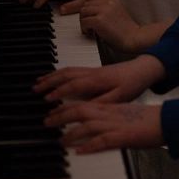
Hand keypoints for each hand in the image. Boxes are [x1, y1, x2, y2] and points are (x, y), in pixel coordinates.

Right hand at [34, 54, 164, 103]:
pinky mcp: (94, 70)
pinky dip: (60, 73)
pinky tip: (57, 77)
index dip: (58, 93)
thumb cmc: (132, 83)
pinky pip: (72, 70)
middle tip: (34, 88)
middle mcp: (91, 73)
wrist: (143, 69)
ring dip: (52, 75)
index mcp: (96, 80)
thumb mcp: (119, 97)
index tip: (46, 100)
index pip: (72, 85)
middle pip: (65, 74)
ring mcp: (91, 70)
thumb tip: (85, 109)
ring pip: (67, 70)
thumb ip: (101, 103)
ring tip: (39, 81)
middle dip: (49, 81)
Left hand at [46, 101, 161, 152]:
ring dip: (71, 131)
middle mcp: (110, 113)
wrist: (167, 120)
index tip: (52, 111)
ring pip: (88, 124)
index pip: (82, 104)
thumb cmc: (147, 121)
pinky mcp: (125, 136)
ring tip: (59, 139)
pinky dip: (90, 145)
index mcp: (110, 107)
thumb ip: (107, 120)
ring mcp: (116, 124)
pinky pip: (104, 140)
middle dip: (61, 115)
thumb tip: (91, 130)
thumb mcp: (123, 117)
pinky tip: (80, 150)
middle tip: (47, 122)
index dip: (65, 107)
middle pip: (80, 110)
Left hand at [79, 0, 142, 52]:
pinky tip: (91, 34)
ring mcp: (103, 11)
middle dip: (85, 15)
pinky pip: (84, 22)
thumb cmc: (127, 30)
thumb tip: (92, 12)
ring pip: (83, 11)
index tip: (92, 18)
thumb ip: (108, 9)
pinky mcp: (99, 20)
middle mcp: (108, 3)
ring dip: (84, 21)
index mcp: (113, 0)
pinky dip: (85, 29)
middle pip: (87, 4)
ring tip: (90, 29)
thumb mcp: (119, 13)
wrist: (133, 38)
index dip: (90, 9)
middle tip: (89, 25)